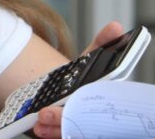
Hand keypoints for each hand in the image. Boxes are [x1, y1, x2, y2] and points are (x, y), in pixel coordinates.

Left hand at [32, 21, 124, 137]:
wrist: (66, 94)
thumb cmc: (82, 79)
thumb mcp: (90, 60)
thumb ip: (102, 44)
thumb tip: (116, 26)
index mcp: (104, 99)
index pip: (104, 109)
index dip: (91, 109)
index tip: (74, 102)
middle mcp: (96, 117)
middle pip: (84, 125)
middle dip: (63, 119)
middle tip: (45, 112)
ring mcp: (83, 127)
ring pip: (72, 134)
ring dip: (54, 129)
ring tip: (39, 119)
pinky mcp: (69, 134)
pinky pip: (63, 137)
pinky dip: (51, 134)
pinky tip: (39, 129)